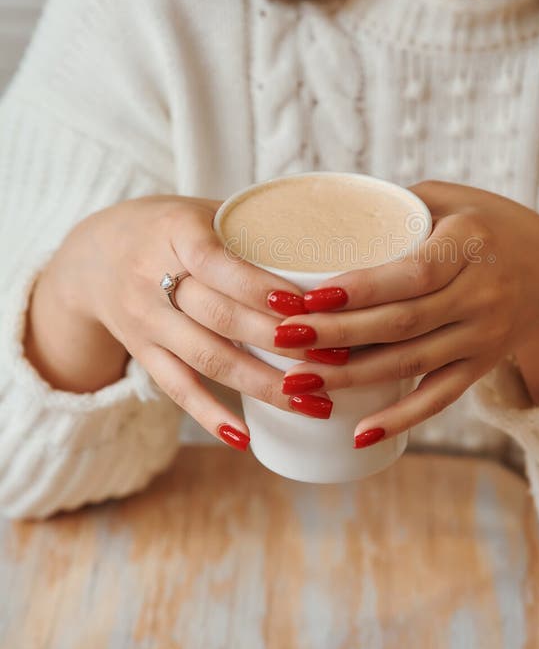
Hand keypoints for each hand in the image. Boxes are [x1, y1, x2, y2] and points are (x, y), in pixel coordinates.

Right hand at [25, 195, 336, 447]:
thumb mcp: (203, 210)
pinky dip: (211, 416)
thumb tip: (331, 240)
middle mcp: (154, 279)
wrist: (93, 257)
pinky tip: (247, 438)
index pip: (221, 264)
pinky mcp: (142, 354)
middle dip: (281, 341)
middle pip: (221, 317)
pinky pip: (178, 389)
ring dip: (263, 385)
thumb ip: (256, 224)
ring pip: (207, 359)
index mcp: (176, 233)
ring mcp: (145, 322)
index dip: (263, 288)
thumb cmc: (169, 228)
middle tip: (334, 358)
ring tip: (315, 401)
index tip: (308, 306)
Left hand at [274, 180, 538, 446]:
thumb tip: (323, 210)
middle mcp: (482, 293)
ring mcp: (485, 335)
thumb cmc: (488, 226)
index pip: (413, 273)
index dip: (361, 289)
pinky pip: (440, 397)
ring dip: (352, 376)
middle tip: (284, 338)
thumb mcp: (451, 198)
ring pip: (413, 362)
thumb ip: (396, 205)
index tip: (308, 296)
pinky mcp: (482, 365)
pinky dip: (401, 418)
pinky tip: (358, 433)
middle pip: (403, 323)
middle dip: (338, 335)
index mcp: (471, 243)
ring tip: (297, 380)